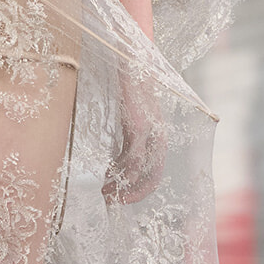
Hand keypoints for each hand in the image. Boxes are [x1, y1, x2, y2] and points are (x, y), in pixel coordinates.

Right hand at [103, 64, 166, 204]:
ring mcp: (150, 133)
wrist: (132, 62)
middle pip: (153, 179)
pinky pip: (131, 159)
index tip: (121, 195)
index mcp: (158, 137)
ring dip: (122, 187)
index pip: (155, 173)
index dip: (139, 189)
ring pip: (140, 172)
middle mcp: (158, 138)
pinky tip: (106, 177)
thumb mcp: (131, 118)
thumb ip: (128, 138)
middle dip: (133, 195)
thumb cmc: (129, 88)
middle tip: (114, 202)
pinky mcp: (138, 127)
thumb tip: (115, 159)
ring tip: (105, 193)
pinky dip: (119, 173)